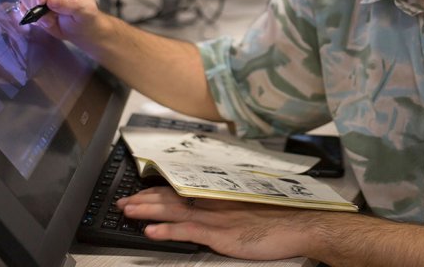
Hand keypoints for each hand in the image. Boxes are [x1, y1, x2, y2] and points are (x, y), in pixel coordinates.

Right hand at [18, 0, 100, 41]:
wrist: (78, 28)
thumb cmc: (86, 17)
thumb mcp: (85, 13)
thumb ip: (72, 5)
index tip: (42, 2)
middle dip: (37, 2)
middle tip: (48, 19)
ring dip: (34, 11)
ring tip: (51, 20)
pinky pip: (22, 2)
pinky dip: (30, 14)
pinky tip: (44, 20)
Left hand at [117, 186, 323, 260]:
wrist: (300, 223)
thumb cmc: (280, 216)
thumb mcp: (251, 205)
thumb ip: (229, 205)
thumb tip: (212, 207)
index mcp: (221, 194)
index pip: (183, 188)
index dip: (158, 190)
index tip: (140, 191)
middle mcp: (215, 201)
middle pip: (172, 196)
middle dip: (144, 199)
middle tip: (123, 201)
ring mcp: (217, 217)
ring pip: (175, 210)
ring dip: (147, 210)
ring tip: (127, 211)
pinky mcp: (222, 234)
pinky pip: (188, 231)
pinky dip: (168, 230)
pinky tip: (151, 231)